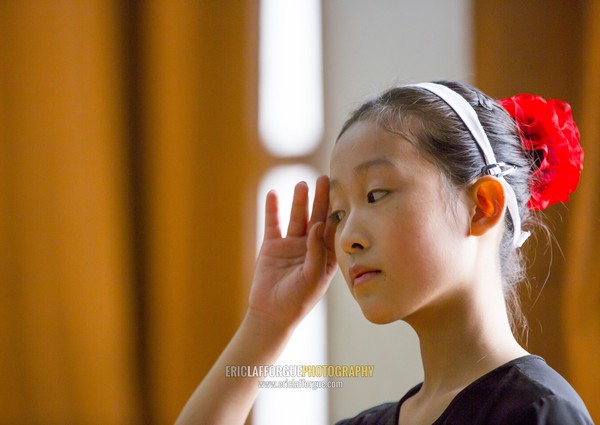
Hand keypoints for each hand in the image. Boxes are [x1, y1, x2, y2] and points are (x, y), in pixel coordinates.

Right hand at [248, 175, 336, 328]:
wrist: (272, 314)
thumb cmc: (298, 300)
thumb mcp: (314, 277)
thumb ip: (317, 251)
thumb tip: (317, 224)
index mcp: (325, 255)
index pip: (333, 229)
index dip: (338, 211)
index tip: (343, 192)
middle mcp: (310, 247)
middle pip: (317, 217)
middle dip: (321, 199)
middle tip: (325, 178)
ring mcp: (291, 245)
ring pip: (296, 217)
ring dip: (299, 201)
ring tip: (303, 184)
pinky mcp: (272, 246)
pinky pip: (273, 223)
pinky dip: (273, 209)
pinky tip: (274, 193)